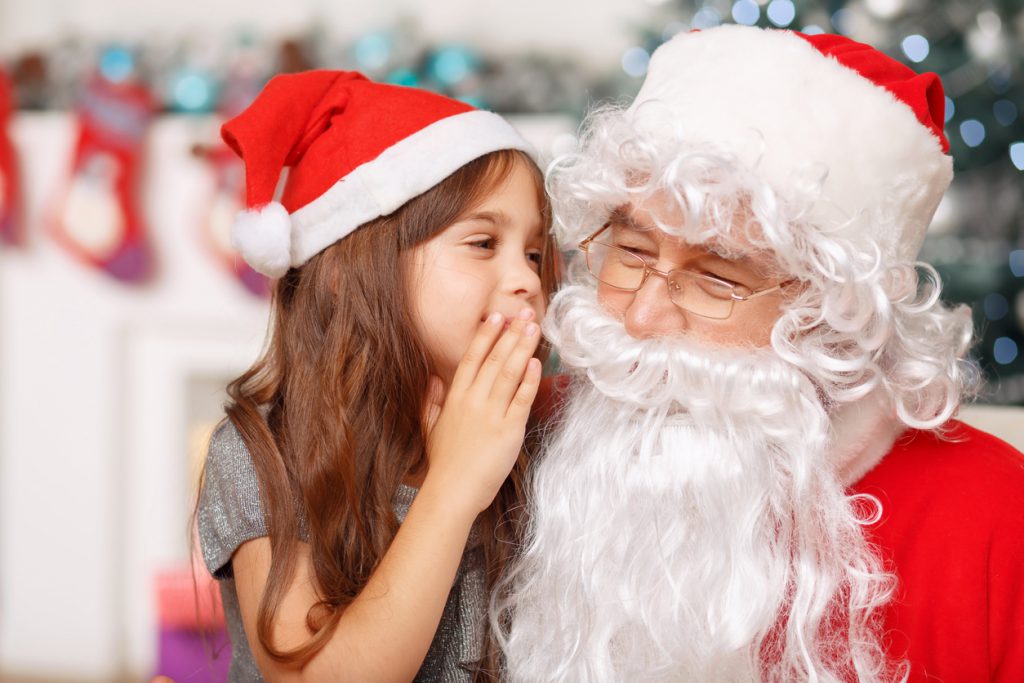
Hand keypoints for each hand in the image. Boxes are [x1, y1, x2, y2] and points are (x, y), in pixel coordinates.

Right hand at [422, 308, 541, 515]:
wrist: (452, 491)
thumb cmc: (443, 463)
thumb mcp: (431, 427)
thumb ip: (432, 401)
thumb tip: (433, 378)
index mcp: (455, 398)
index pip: (472, 358)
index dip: (485, 336)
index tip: (496, 316)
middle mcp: (473, 401)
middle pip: (494, 359)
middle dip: (511, 334)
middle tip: (525, 313)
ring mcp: (491, 414)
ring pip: (509, 373)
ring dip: (523, 347)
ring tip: (534, 327)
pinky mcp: (509, 430)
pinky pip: (521, 399)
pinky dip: (529, 379)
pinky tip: (537, 362)